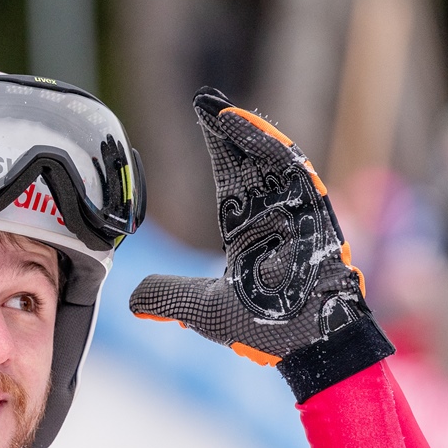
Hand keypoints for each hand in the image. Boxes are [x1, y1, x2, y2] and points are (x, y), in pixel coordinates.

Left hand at [128, 88, 393, 401]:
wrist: (306, 346)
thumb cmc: (266, 328)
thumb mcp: (203, 309)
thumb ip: (169, 298)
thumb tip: (133, 303)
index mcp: (251, 229)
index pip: (232, 178)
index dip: (220, 148)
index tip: (204, 118)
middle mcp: (274, 216)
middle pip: (250, 162)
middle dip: (229, 132)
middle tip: (205, 101)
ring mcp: (296, 214)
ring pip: (272, 162)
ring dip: (247, 135)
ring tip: (219, 112)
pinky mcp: (314, 216)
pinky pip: (293, 174)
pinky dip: (270, 150)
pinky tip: (246, 129)